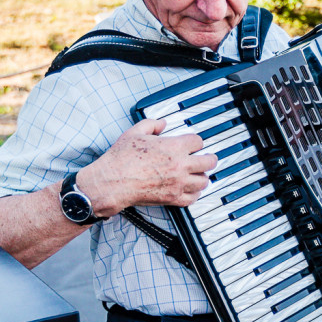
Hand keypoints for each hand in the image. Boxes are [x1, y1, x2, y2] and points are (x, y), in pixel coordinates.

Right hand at [77, 118, 217, 215]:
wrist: (112, 182)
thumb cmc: (121, 159)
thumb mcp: (135, 133)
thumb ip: (151, 124)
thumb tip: (162, 123)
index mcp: (174, 147)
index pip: (198, 142)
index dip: (196, 142)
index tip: (194, 144)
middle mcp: (180, 165)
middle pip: (208, 162)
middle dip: (209, 159)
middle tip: (209, 159)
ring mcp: (178, 183)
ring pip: (203, 181)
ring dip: (202, 177)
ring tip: (199, 175)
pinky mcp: (173, 198)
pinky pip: (192, 198)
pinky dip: (194, 194)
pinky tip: (190, 190)